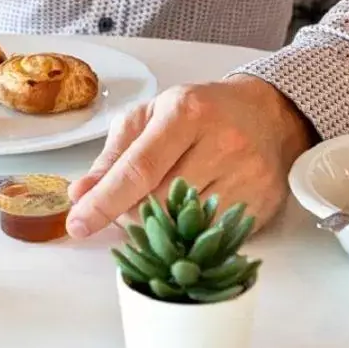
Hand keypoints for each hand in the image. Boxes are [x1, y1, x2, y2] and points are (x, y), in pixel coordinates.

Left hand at [65, 75, 315, 238]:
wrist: (270, 114)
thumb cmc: (202, 112)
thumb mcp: (151, 116)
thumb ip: (113, 156)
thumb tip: (80, 195)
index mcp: (186, 114)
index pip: (139, 169)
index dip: (104, 201)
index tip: (78, 224)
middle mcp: (221, 144)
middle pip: (159, 203)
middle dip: (132, 212)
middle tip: (131, 202)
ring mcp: (246, 177)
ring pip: (184, 226)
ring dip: (162, 225)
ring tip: (164, 203)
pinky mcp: (261, 204)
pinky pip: (211, 235)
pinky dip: (191, 233)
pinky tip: (190, 213)